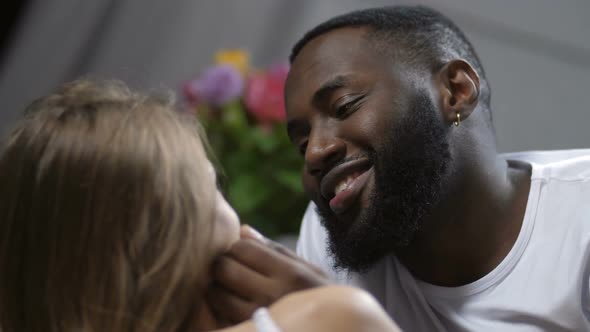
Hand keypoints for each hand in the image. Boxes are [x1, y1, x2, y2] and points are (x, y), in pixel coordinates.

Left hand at [207, 225, 330, 323]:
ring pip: (217, 295)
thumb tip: (243, 230)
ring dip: (217, 287)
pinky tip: (231, 305)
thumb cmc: (318, 295)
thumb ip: (275, 249)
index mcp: (289, 274)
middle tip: (230, 267)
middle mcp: (273, 296)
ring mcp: (259, 319)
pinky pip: (221, 316)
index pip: (243, 248)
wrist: (332, 329)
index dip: (237, 247)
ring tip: (231, 287)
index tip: (242, 252)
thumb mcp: (307, 269)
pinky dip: (221, 308)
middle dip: (223, 264)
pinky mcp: (250, 331)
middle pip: (225, 269)